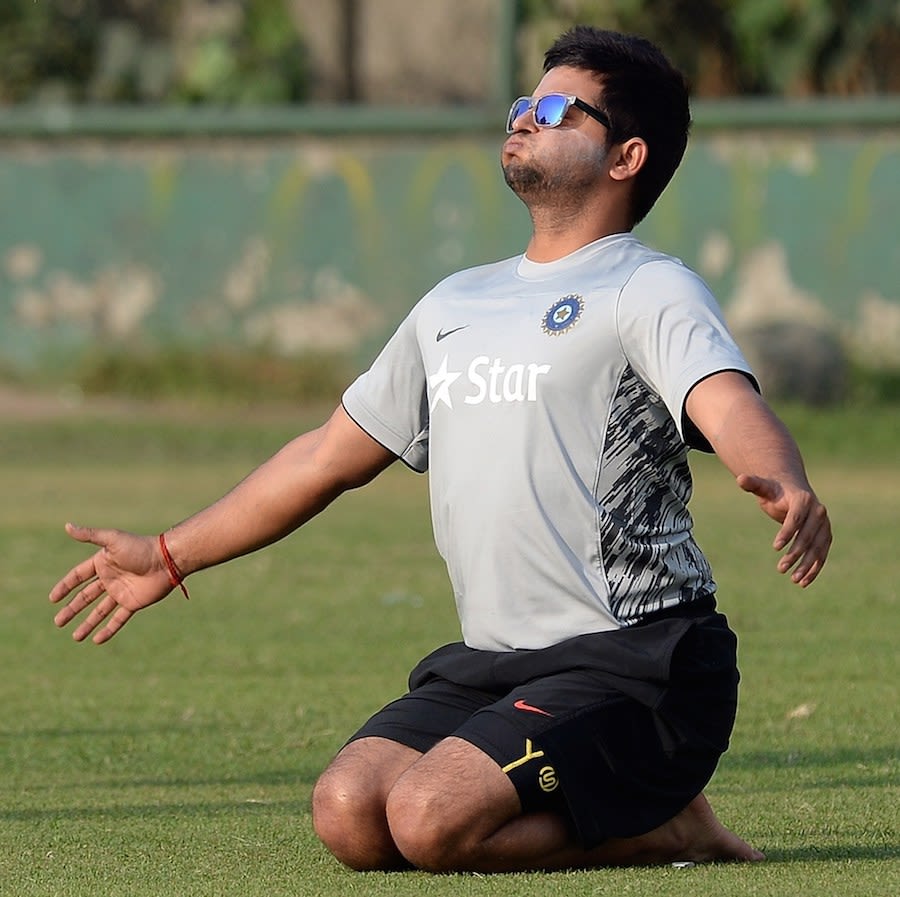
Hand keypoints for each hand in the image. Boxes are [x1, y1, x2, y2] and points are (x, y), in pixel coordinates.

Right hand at [49, 523, 175, 643]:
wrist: (167, 560)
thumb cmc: (140, 547)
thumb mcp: (112, 539)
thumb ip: (90, 535)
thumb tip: (67, 526)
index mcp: (103, 563)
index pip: (78, 576)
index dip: (65, 586)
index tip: (53, 599)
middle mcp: (111, 578)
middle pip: (86, 597)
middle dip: (72, 609)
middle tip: (58, 622)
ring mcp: (122, 592)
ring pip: (100, 611)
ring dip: (87, 624)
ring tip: (75, 637)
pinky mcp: (134, 603)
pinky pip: (118, 619)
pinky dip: (108, 629)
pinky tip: (97, 640)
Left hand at [737, 474, 831, 586]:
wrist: (793, 491)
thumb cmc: (774, 491)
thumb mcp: (763, 487)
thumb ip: (753, 484)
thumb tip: (740, 478)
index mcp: (803, 499)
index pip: (796, 518)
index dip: (786, 533)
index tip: (775, 548)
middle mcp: (819, 512)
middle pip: (808, 536)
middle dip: (795, 553)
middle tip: (780, 569)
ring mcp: (824, 525)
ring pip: (818, 548)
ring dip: (807, 565)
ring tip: (794, 580)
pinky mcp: (825, 536)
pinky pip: (822, 554)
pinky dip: (815, 568)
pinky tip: (804, 582)